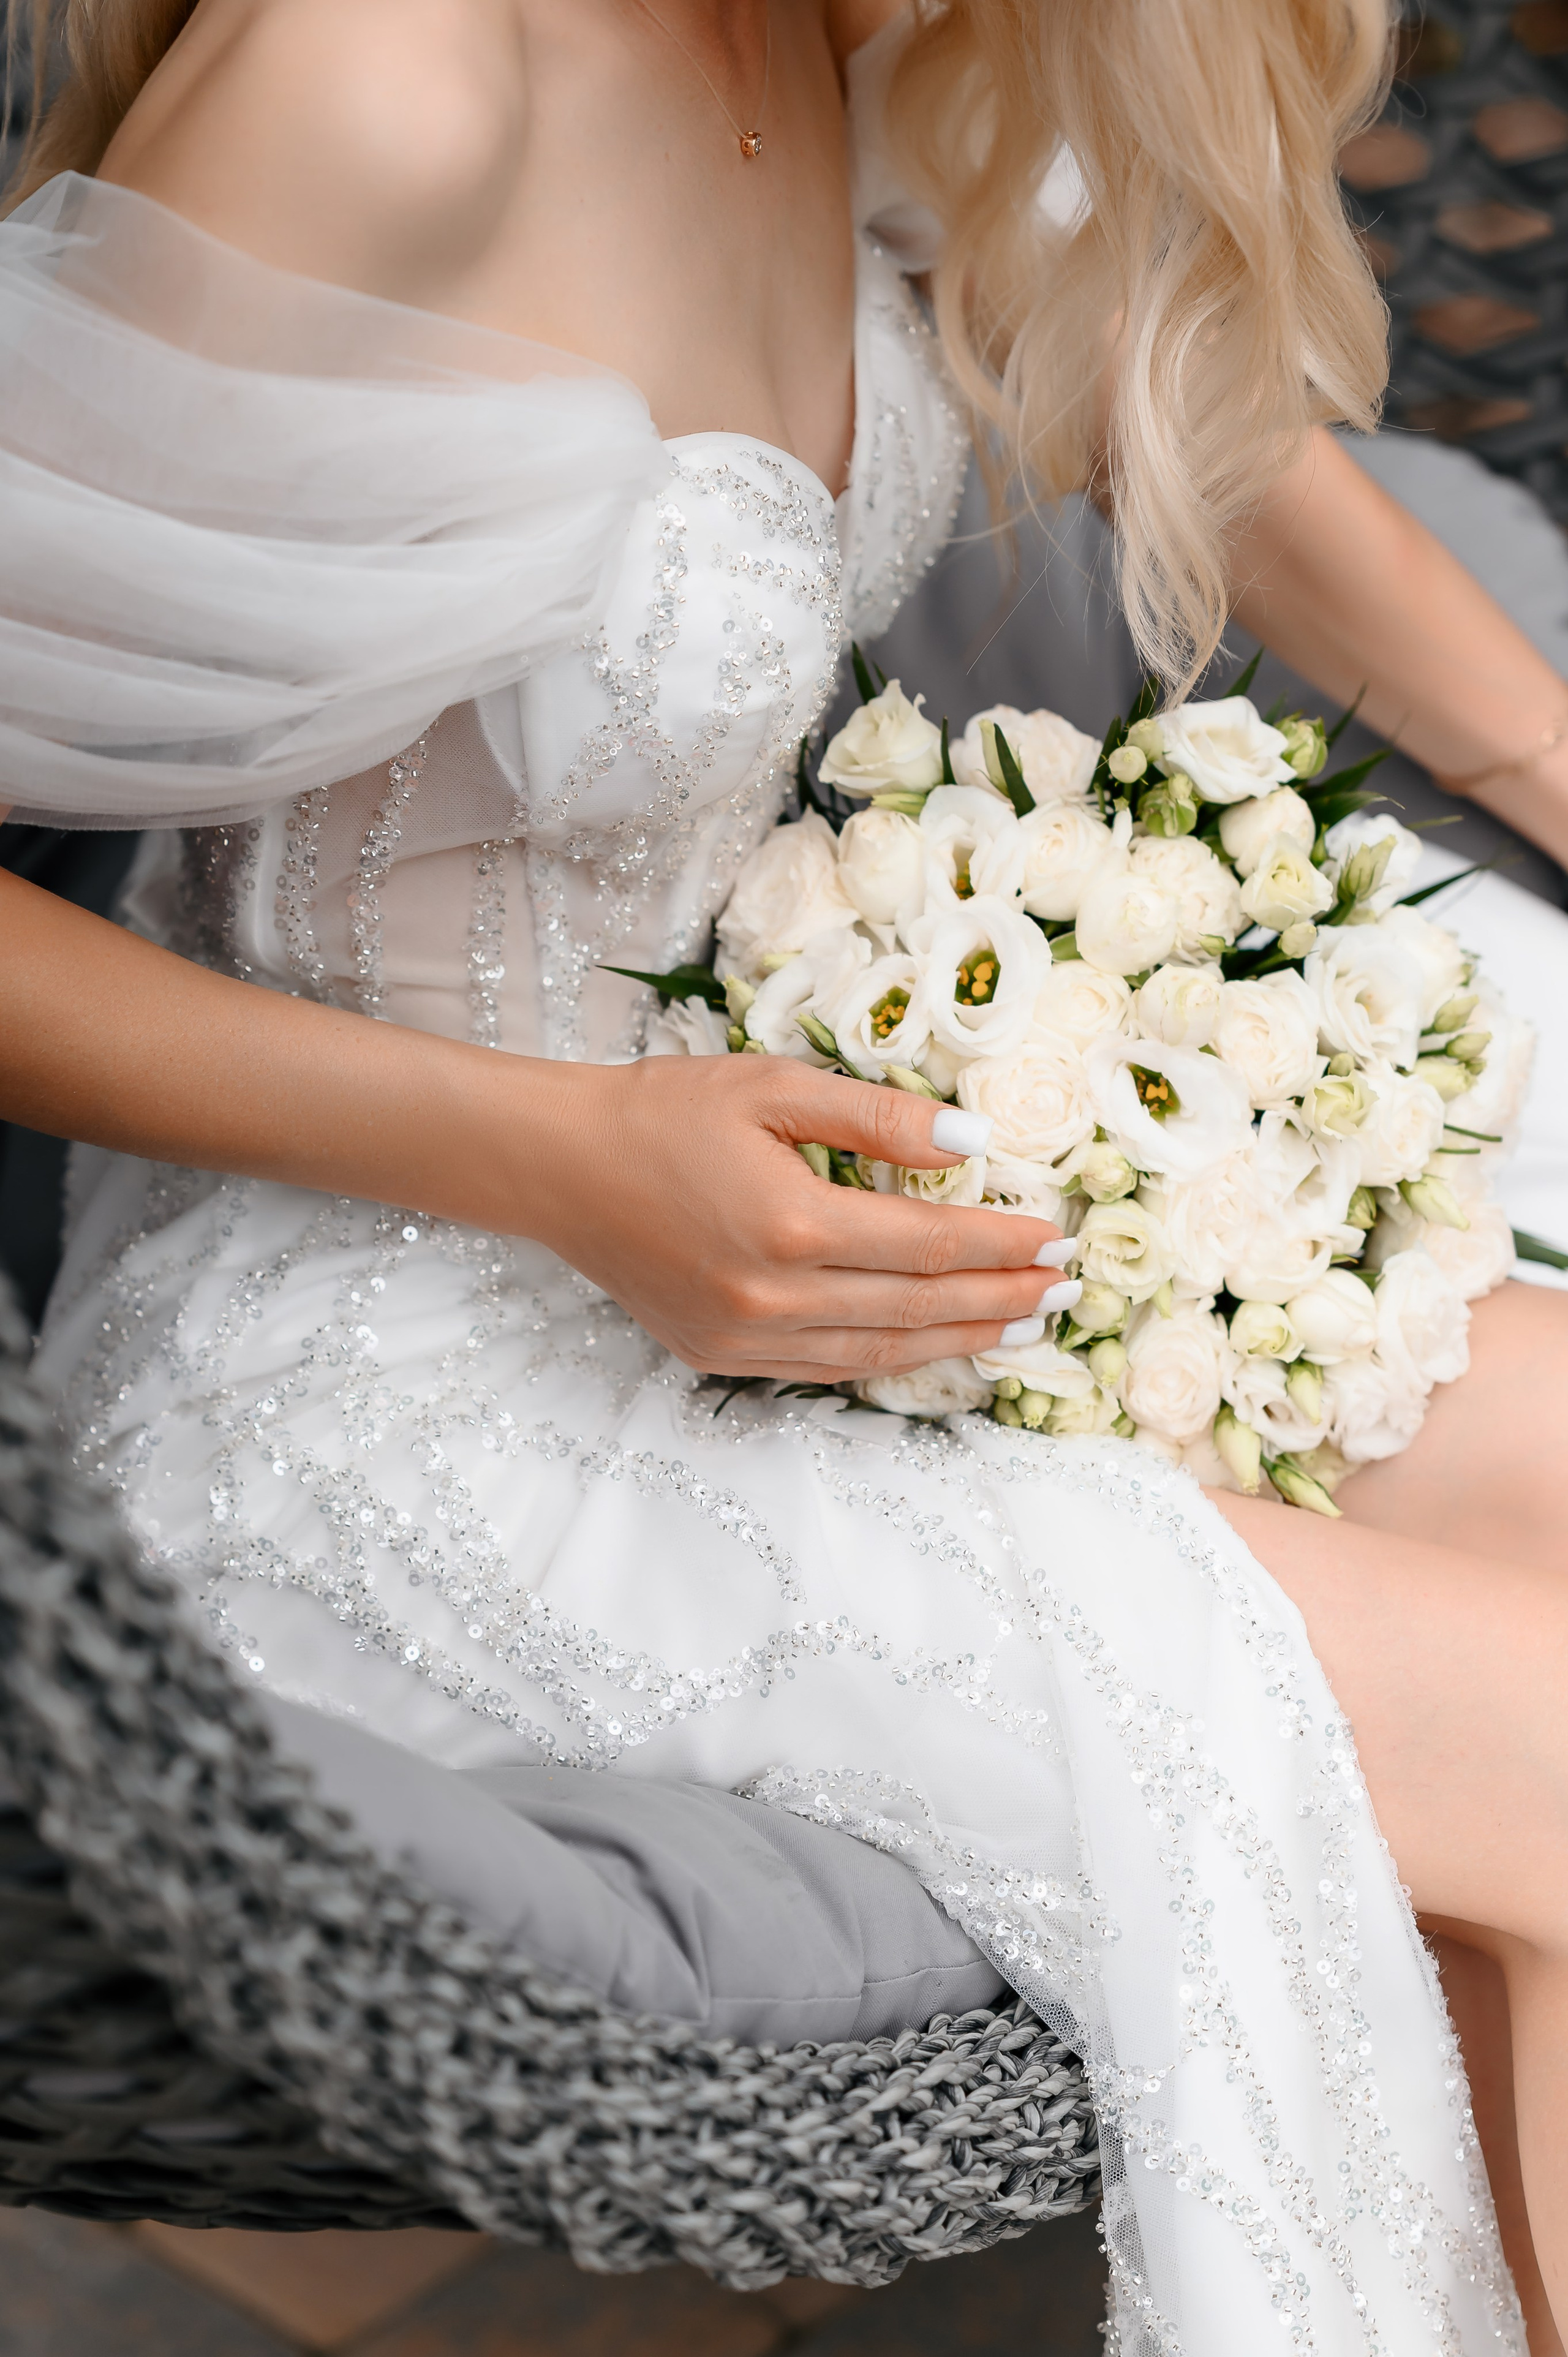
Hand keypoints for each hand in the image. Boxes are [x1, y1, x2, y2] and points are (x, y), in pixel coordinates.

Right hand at [523, 1053, 1068, 1379]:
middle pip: (919, 1309)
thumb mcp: (773, 1086)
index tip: (1056, 1239)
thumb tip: (972, 1138)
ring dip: (959, 1342)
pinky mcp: (720, 1357)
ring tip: (1020, 1330)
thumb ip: (877, 1118)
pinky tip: (931, 1345)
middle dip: (1001, 1301)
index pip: (930, 1245)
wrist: (559, 1166)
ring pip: (880, 1354)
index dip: (1001, 1244)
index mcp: (793, 1226)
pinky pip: (828, 1369)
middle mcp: (774, 1298)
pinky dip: (890, 1359)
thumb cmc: (664, 1110)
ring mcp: (745, 1339)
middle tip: (1064, 1294)